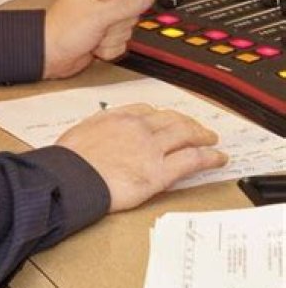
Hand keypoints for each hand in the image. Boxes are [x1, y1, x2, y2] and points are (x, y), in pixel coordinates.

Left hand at [42, 0, 153, 78]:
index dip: (129, 2)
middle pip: (132, 11)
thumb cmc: (61, 31)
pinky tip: (94, 45)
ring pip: (127, 29)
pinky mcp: (103, 35)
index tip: (118, 12)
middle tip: (100, 26)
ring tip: (94, 36)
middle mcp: (101, 0)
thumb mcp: (98, 15)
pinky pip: (121, 43)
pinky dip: (109, 48)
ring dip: (112, 38)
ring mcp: (103, 19)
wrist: (49, 56)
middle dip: (118, 24)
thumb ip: (127, 5)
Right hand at [56, 103, 227, 210]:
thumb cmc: (69, 160)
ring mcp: (151, 148)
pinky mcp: (159, 172)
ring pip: (186, 135)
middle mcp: (138, 127)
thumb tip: (98, 135)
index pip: (147, 111)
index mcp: (117, 117)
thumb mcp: (80, 133)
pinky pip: (192, 160)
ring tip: (212, 140)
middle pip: (171, 119)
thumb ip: (97, 130)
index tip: (167, 119)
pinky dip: (209, 157)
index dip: (162, 115)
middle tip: (198, 129)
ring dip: (202, 136)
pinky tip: (218, 158)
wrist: (70, 177)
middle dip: (187, 123)